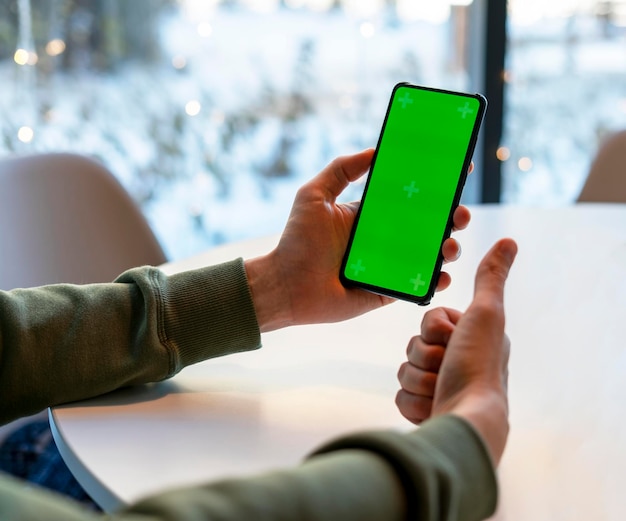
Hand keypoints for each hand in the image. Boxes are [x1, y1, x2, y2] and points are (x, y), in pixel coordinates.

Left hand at [245, 149, 470, 331]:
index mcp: (372, 214)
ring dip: (449, 247)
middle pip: (430, 225)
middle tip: (459, 213)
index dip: (437, 184)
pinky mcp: (389, 291)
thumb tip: (374, 149)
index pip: (411, 196)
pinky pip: (420, 285)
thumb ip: (341, 169)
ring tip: (449, 245)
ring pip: (431, 254)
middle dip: (453, 216)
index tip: (459, 169)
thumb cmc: (296, 241)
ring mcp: (390, 265)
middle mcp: (386, 238)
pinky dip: (437, 280)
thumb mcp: (314, 195)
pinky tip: (442, 274)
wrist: (286, 285)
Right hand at [395, 238, 516, 463]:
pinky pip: (401, 395)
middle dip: (425, 357)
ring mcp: (441, 387)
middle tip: (447, 367)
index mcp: (472, 338)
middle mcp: (458, 361)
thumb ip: (490, 277)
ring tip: (442, 389)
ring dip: (420, 379)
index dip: (434, 329)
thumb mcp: (485, 314)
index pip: (429, 321)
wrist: (468, 419)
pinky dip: (414, 402)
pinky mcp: (426, 409)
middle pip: (414, 345)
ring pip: (405, 369)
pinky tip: (434, 407)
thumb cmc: (478, 365)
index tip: (453, 339)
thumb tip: (509, 240)